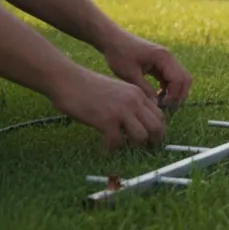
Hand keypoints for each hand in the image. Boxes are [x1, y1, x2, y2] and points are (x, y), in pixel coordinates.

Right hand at [50, 67, 166, 149]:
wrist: (69, 81)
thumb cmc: (89, 86)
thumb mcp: (118, 90)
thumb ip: (130, 103)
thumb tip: (136, 122)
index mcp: (138, 93)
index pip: (160, 115)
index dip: (159, 129)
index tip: (153, 138)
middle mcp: (134, 101)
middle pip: (156, 127)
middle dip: (154, 141)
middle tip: (146, 148)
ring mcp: (121, 111)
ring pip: (141, 136)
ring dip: (134, 146)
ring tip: (125, 148)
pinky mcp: (106, 121)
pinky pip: (117, 142)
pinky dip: (112, 148)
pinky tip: (105, 149)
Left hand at [98, 30, 193, 108]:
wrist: (113, 39)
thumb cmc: (119, 55)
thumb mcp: (129, 74)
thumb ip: (144, 89)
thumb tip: (156, 104)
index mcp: (163, 57)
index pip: (178, 79)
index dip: (173, 95)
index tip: (161, 105)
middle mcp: (169, 57)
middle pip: (185, 79)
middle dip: (178, 94)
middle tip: (166, 107)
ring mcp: (166, 59)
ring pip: (180, 78)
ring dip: (174, 91)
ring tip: (162, 102)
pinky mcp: (161, 62)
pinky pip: (172, 77)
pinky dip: (169, 87)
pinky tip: (158, 95)